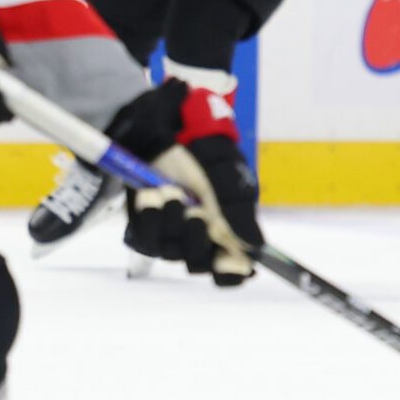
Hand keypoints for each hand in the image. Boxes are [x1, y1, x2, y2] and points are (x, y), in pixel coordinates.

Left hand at [108, 80, 261, 285]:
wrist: (166, 127)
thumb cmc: (204, 149)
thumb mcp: (229, 172)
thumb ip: (239, 209)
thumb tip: (255, 245)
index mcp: (228, 229)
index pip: (233, 271)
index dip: (232, 272)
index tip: (228, 261)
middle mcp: (200, 238)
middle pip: (200, 265)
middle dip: (196, 241)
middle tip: (196, 215)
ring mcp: (171, 235)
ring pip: (171, 252)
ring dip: (172, 224)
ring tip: (171, 193)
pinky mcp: (144, 227)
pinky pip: (146, 240)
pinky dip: (150, 219)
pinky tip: (152, 196)